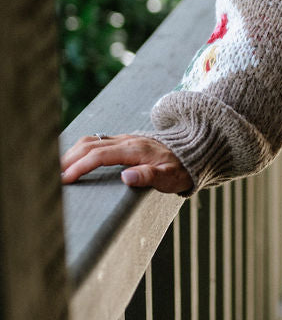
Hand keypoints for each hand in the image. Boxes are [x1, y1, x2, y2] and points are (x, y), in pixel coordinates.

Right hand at [60, 133, 192, 193]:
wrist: (192, 152)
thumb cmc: (181, 169)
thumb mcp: (170, 178)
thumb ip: (149, 177)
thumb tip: (125, 177)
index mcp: (135, 150)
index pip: (99, 155)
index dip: (81, 166)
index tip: (65, 179)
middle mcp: (126, 141)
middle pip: (89, 144)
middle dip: (68, 159)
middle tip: (52, 176)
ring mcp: (124, 139)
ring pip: (91, 140)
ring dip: (72, 152)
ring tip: (57, 169)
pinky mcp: (123, 141)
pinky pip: (97, 141)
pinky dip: (80, 149)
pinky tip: (73, 160)